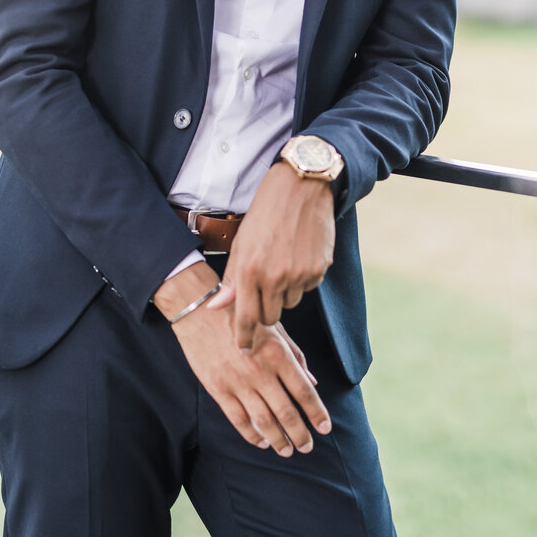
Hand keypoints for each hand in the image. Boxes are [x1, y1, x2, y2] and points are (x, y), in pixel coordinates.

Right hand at [168, 288, 331, 456]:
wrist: (199, 310)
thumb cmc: (241, 317)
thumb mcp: (273, 328)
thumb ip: (294, 355)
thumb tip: (312, 382)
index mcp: (277, 354)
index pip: (304, 391)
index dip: (317, 413)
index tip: (325, 428)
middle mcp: (260, 371)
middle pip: (286, 412)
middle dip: (300, 434)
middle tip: (307, 447)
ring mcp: (238, 382)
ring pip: (263, 421)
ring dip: (278, 440)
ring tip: (287, 450)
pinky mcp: (218, 389)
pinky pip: (238, 419)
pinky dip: (252, 435)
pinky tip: (262, 441)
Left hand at [209, 161, 335, 349]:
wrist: (301, 187)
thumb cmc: (266, 212)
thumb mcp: (241, 242)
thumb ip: (231, 279)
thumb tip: (216, 307)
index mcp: (249, 269)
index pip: (246, 318)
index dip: (244, 338)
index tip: (243, 349)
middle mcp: (275, 276)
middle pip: (270, 316)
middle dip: (265, 310)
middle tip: (263, 290)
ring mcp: (300, 274)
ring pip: (290, 302)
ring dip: (284, 292)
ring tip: (281, 263)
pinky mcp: (319, 269)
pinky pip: (308, 288)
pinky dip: (302, 279)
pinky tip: (297, 255)